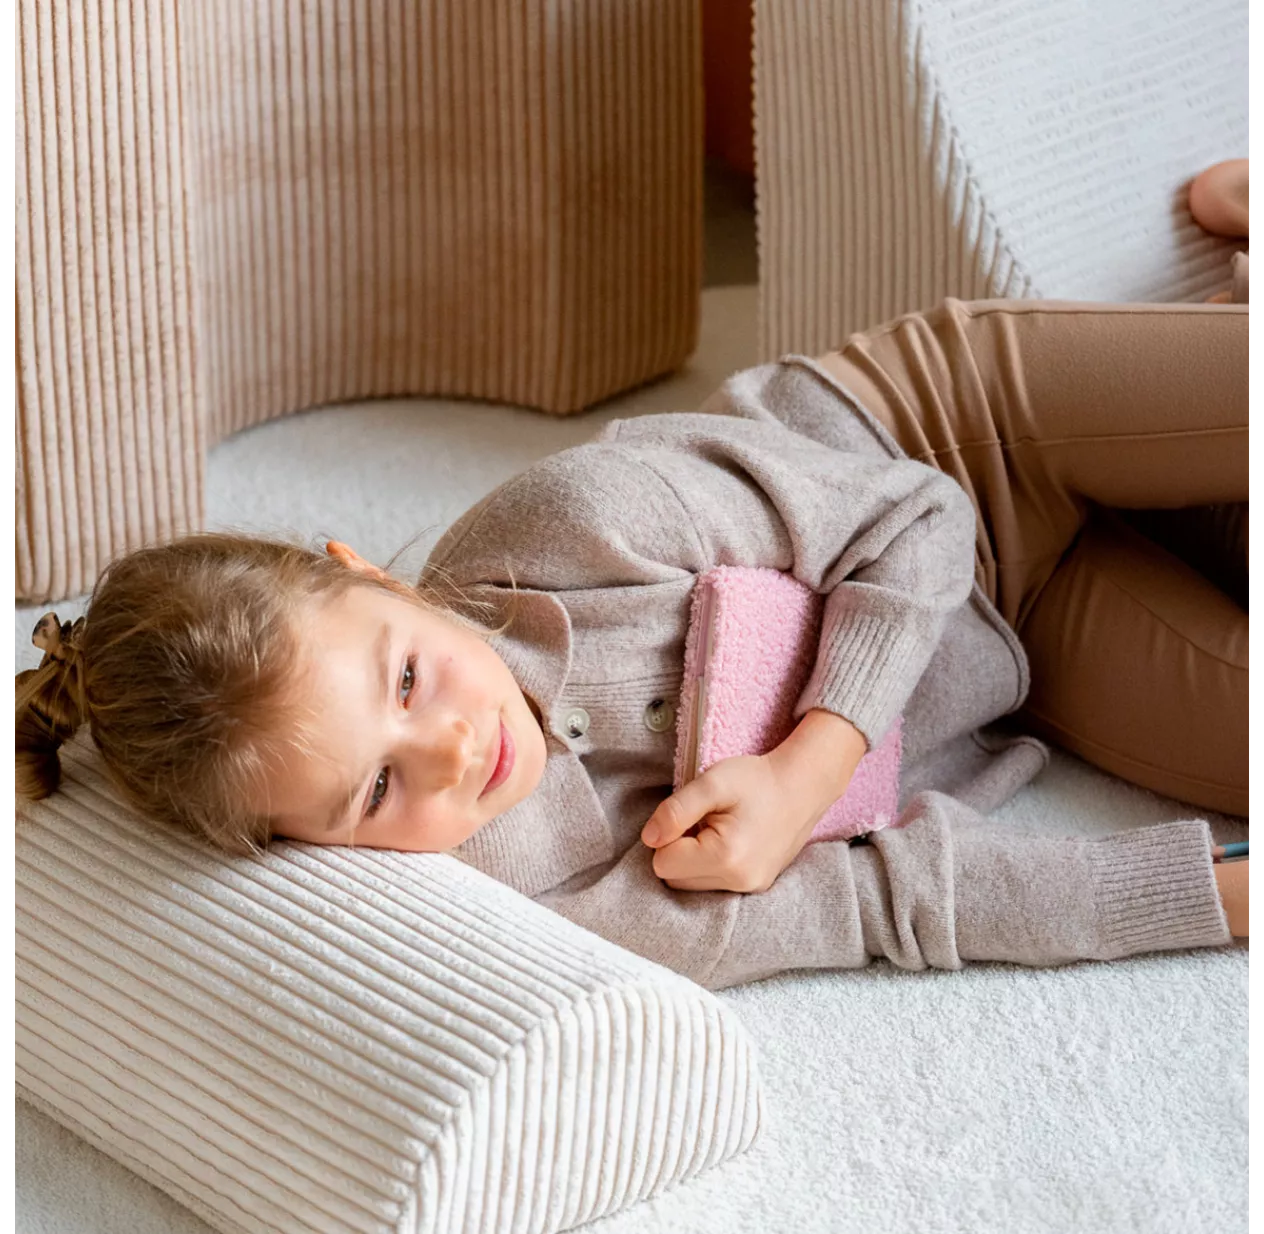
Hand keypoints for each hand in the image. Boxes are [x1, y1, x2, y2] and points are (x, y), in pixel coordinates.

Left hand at [640, 709, 868, 893]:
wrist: (803, 786)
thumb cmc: (757, 780)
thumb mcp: (712, 782)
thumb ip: (676, 810)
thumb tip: (649, 838)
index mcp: (725, 857)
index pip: (662, 864)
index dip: (667, 835)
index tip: (690, 815)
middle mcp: (739, 882)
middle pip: (675, 880)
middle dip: (678, 851)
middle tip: (702, 821)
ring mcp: (750, 888)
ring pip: (693, 886)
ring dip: (694, 860)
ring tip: (716, 830)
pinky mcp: (756, 887)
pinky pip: (714, 885)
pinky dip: (711, 866)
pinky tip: (727, 842)